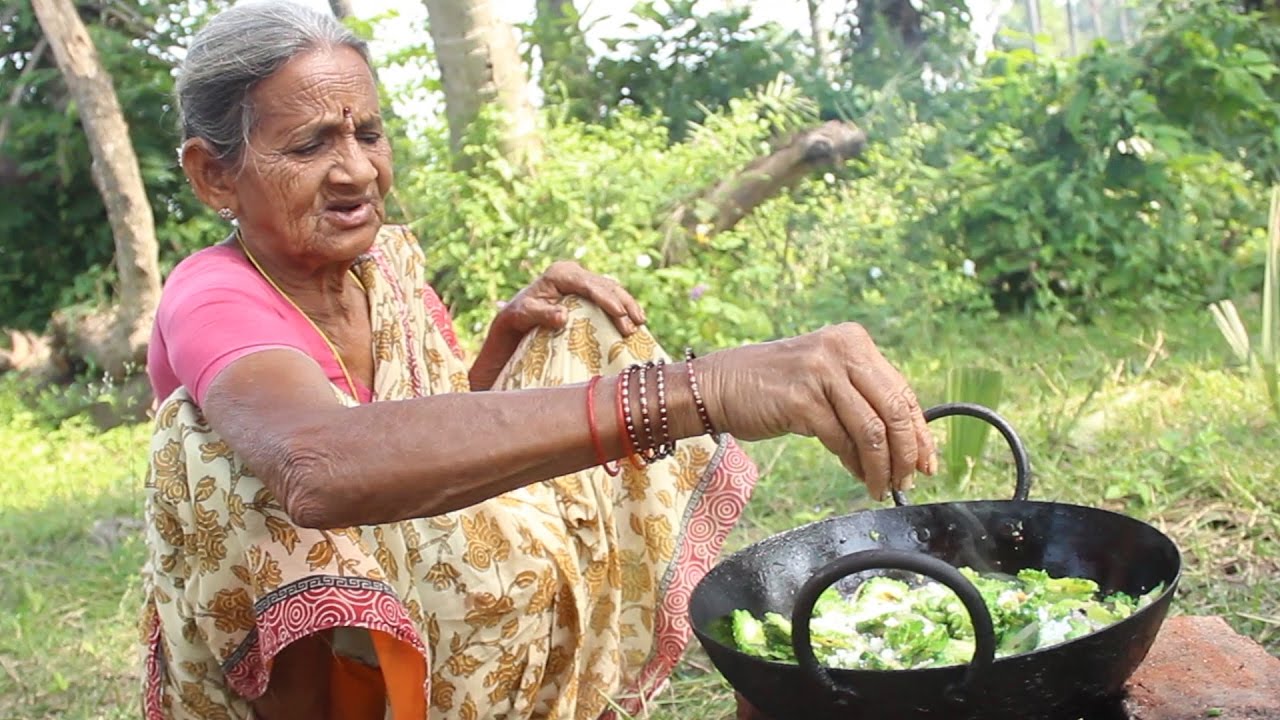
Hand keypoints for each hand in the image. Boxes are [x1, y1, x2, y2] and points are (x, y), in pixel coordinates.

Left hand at [469, 261, 645, 390]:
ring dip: (627, 305)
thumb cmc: (519, 315)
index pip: (588, 285)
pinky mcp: (587, 289)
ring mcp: (582, 279)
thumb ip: (543, 314)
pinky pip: (609, 295)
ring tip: (640, 323)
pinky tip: (634, 319)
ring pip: (611, 288)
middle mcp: (573, 272)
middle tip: (634, 325)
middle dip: (623, 304)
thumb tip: (563, 316)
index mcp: (560, 273)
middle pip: (605, 285)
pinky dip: (622, 306)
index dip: (606, 299)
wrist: (517, 314)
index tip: (620, 314)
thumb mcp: (526, 314)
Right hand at [697, 323, 936, 500]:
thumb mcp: (824, 377)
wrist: (719, 386)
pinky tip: (857, 476)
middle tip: (908, 480)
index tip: (928, 460)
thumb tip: (903, 439)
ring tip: (881, 486)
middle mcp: (841, 350)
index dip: (919, 431)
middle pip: (893, 409)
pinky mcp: (802, 400)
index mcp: (853, 341)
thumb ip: (860, 395)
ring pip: (871, 430)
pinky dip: (855, 464)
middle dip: (907, 452)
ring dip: (881, 467)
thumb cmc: (772, 387)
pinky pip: (842, 440)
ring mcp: (821, 373)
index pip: (902, 390)